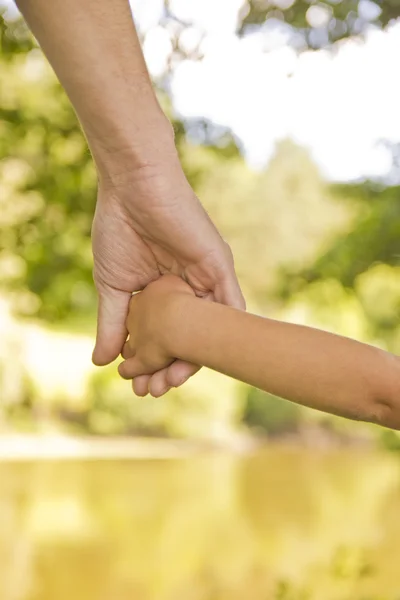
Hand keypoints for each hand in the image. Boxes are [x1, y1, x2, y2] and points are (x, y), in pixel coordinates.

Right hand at [91, 147, 244, 396]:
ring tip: (171, 382)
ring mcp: (205, 279)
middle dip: (170, 368)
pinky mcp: (219, 266)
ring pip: (208, 329)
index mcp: (164, 293)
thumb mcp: (113, 286)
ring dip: (193, 359)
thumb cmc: (119, 230)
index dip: (152, 363)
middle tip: (153, 391)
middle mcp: (188, 290)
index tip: (137, 387)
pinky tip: (205, 359)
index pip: (163, 336)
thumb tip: (101, 362)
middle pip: (187, 338)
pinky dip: (220, 333)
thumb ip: (113, 323)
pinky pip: (229, 305)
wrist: (132, 188)